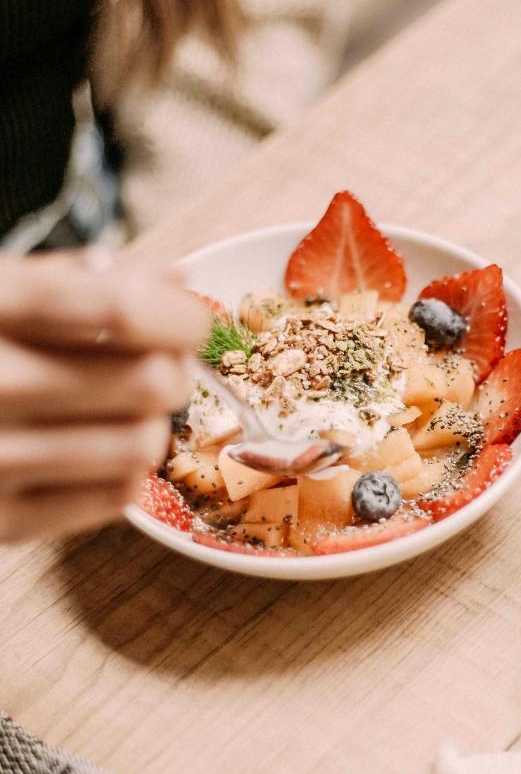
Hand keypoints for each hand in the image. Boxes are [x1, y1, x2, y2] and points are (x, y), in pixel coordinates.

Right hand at [0, 253, 208, 540]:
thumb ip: (77, 277)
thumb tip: (176, 280)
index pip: (122, 310)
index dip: (181, 315)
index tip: (190, 320)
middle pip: (150, 383)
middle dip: (173, 370)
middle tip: (157, 366)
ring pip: (143, 444)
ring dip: (153, 422)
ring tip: (125, 410)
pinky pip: (115, 496)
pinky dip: (125, 470)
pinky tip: (96, 449)